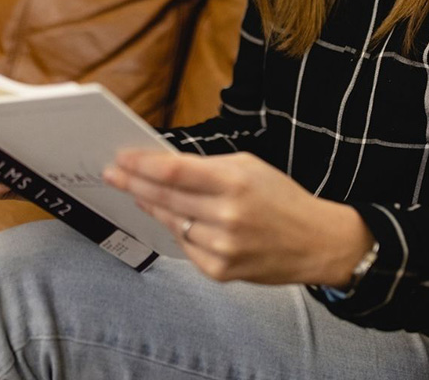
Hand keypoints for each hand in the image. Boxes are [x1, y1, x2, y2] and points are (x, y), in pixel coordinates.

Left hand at [103, 149, 371, 285]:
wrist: (316, 242)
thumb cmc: (281, 197)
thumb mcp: (248, 166)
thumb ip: (206, 167)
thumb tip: (162, 167)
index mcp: (234, 182)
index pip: (174, 173)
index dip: (142, 165)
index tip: (121, 158)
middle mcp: (226, 216)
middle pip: (165, 198)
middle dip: (134, 183)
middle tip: (112, 173)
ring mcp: (223, 247)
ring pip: (171, 223)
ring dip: (153, 207)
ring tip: (138, 193)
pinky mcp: (221, 271)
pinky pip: (186, 246)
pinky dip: (179, 231)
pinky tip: (178, 219)